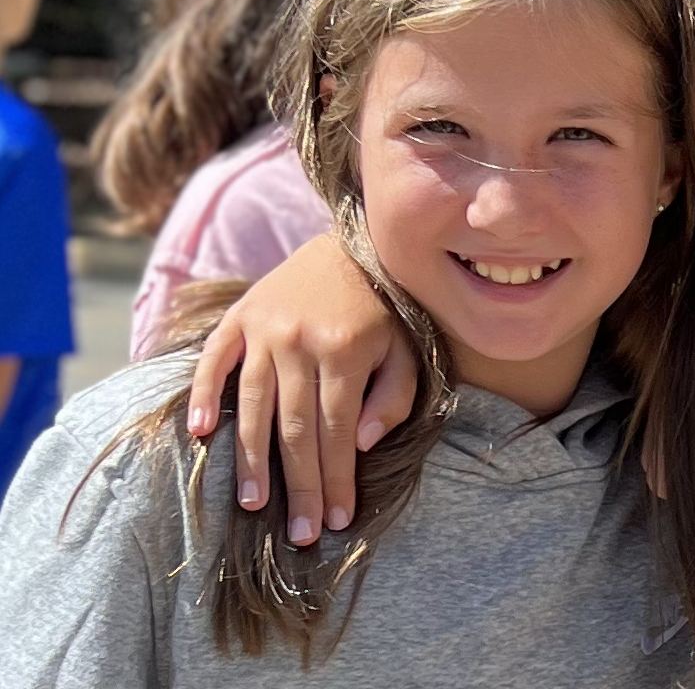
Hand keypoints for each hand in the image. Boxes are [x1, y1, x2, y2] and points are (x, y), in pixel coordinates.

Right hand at [186, 234, 415, 544]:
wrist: (354, 244)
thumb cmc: (387, 310)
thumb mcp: (407, 350)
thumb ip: (393, 398)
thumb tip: (359, 445)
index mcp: (347, 351)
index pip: (338, 431)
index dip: (338, 479)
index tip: (338, 521)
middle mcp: (300, 341)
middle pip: (296, 428)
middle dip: (300, 486)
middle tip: (301, 534)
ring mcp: (264, 327)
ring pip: (253, 404)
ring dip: (253, 458)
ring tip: (255, 504)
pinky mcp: (240, 316)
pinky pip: (215, 360)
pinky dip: (206, 395)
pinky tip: (204, 434)